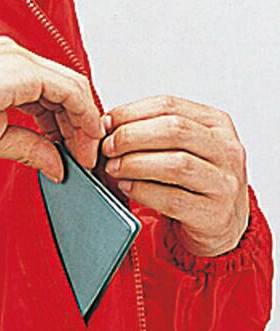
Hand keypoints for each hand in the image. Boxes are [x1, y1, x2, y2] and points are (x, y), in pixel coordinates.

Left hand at [102, 95, 249, 256]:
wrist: (220, 224)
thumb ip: (150, 133)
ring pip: (176, 164)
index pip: (168, 106)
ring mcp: (224, 182)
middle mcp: (226, 149)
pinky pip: (173, 199)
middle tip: (107, 148)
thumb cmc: (193, 183)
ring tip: (113, 168)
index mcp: (215, 124)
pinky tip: (127, 187)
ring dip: (135, 164)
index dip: (130, 113)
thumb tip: (108, 125)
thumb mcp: (179, 149)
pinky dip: (143, 191)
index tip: (106, 124)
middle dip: (131, 137)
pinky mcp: (214, 213)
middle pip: (173, 130)